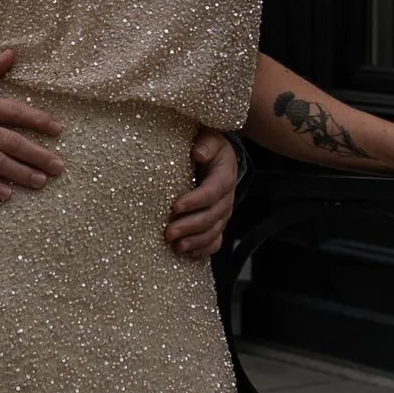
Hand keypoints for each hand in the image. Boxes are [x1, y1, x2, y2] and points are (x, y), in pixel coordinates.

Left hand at [166, 127, 239, 259]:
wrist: (220, 158)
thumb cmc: (210, 147)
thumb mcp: (210, 139)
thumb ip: (206, 144)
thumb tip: (197, 154)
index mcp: (224, 177)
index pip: (211, 192)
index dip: (195, 201)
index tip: (175, 206)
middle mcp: (226, 199)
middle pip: (211, 217)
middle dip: (189, 226)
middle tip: (168, 233)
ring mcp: (223, 214)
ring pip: (213, 233)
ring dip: (194, 242)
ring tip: (176, 247)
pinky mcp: (217, 223)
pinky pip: (215, 241)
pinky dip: (202, 250)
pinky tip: (186, 253)